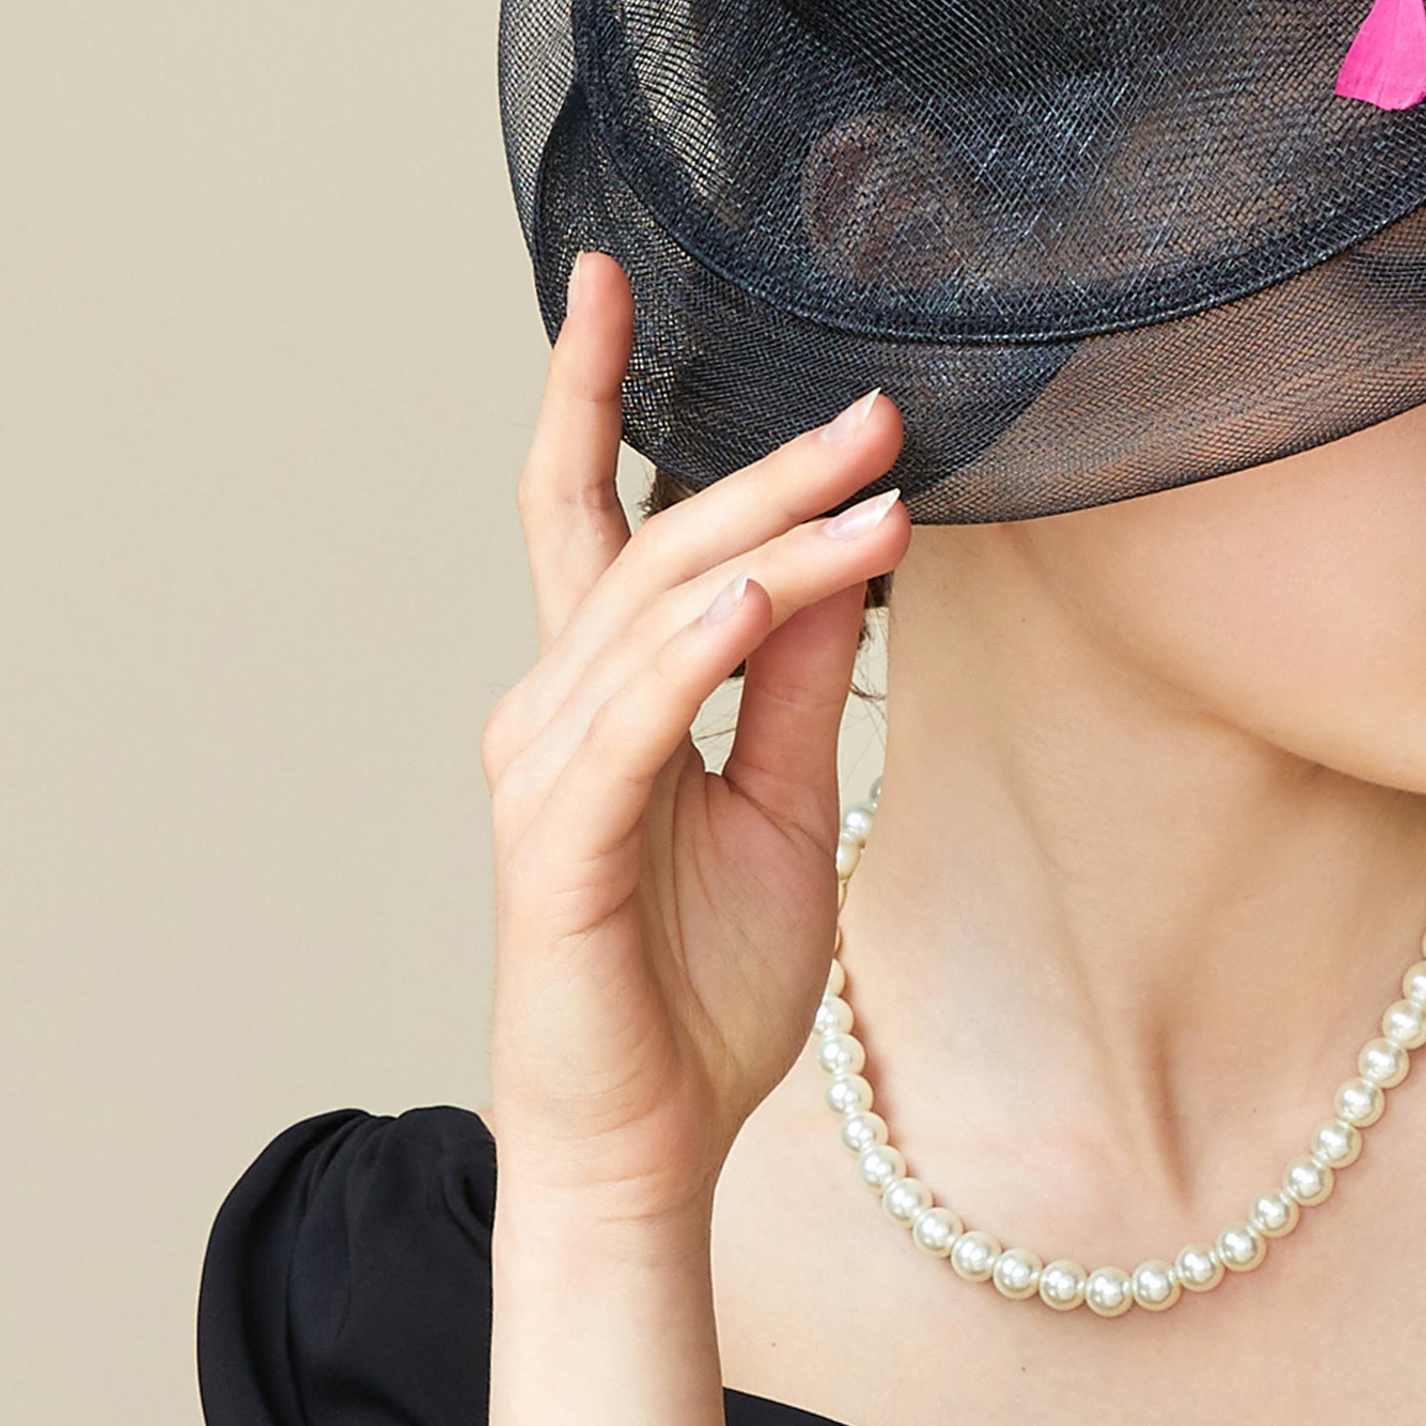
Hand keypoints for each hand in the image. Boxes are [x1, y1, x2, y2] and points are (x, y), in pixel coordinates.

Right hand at [483, 256, 908, 1220]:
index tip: (620, 278)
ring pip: (654, 617)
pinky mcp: (559, 846)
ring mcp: (546, 774)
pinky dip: (695, 652)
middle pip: (648, 544)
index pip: (591, 515)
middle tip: (877, 405)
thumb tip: (852, 555)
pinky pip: (630, 723)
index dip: (594, 393)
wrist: (644, 1147)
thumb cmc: (698, 991)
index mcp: (600, 695)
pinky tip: (763, 598)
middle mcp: (551, 711)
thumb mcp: (787, 807)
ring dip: (771, 545)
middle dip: (760, 465)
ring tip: (878, 491)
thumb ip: (803, 682)